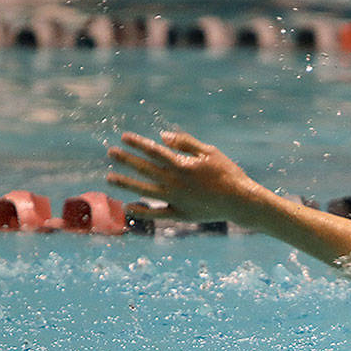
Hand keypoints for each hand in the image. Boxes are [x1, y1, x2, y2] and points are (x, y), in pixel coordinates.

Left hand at [106, 131, 259, 222]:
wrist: (241, 201)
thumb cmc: (228, 173)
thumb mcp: (210, 152)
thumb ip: (186, 143)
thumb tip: (163, 137)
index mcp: (182, 164)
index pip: (154, 151)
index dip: (138, 143)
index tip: (123, 137)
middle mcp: (175, 181)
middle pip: (145, 169)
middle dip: (126, 159)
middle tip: (110, 153)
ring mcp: (176, 199)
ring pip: (145, 190)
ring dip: (126, 183)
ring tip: (110, 178)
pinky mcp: (180, 214)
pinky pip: (157, 213)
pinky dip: (143, 211)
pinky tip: (128, 207)